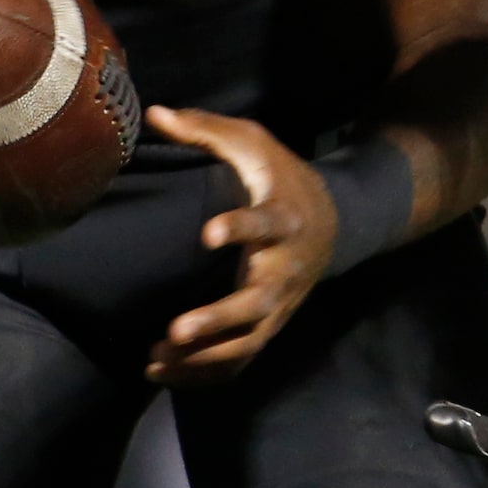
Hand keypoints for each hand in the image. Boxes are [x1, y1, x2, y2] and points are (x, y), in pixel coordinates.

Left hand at [144, 106, 337, 381]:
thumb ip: (206, 130)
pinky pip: (241, 360)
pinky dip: (204, 373)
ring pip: (247, 342)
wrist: (334, 222)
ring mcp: (279, 304)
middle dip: (217, 320)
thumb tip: (154, 114)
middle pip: (256, 303)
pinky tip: (161, 372)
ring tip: (157, 358)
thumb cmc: (280, 177)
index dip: (241, 228)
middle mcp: (284, 268)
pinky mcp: (269, 325)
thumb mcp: (253, 143)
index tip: (209, 233)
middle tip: (176, 330)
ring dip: (204, 356)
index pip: (265, 224)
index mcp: (282, 218)